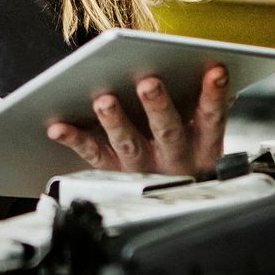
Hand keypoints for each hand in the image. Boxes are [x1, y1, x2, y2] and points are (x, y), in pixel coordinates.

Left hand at [47, 65, 229, 178]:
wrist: (173, 209)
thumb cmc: (184, 152)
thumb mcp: (202, 135)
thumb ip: (201, 104)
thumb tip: (206, 66)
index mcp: (202, 145)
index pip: (211, 117)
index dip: (215, 95)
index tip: (215, 70)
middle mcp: (174, 158)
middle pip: (168, 130)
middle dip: (158, 106)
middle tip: (148, 83)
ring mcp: (143, 167)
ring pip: (129, 144)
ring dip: (116, 121)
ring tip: (104, 101)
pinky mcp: (114, 172)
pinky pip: (93, 155)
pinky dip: (75, 139)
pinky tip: (58, 126)